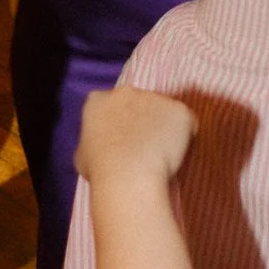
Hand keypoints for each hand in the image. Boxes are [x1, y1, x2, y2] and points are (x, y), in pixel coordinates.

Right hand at [74, 82, 195, 190]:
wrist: (129, 176)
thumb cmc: (102, 171)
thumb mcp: (83, 154)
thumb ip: (95, 140)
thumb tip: (102, 145)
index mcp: (99, 100)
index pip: (110, 104)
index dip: (120, 121)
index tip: (124, 138)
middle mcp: (126, 91)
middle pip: (139, 102)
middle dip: (143, 119)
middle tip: (145, 147)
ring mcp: (154, 98)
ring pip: (164, 111)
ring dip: (164, 127)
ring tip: (161, 155)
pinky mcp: (178, 109)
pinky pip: (185, 121)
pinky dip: (185, 135)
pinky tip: (176, 154)